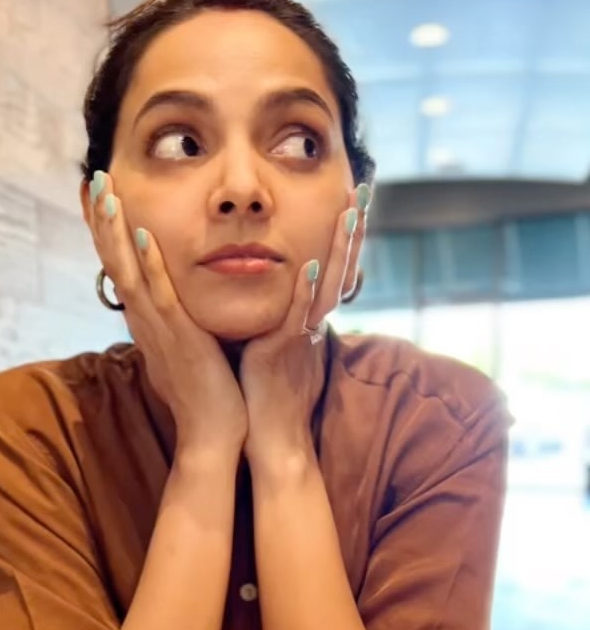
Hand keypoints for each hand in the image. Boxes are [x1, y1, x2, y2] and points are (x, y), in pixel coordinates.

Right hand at [86, 172, 247, 457]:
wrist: (212, 435)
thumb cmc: (206, 396)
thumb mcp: (187, 350)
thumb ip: (178, 326)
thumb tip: (172, 312)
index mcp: (148, 321)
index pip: (122, 267)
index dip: (109, 232)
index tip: (100, 197)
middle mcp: (145, 321)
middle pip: (115, 261)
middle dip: (103, 220)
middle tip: (92, 179)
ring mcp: (158, 328)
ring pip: (129, 271)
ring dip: (116, 230)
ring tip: (105, 191)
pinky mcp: (178, 338)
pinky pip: (161, 295)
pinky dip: (150, 264)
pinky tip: (142, 234)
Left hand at [240, 191, 366, 465]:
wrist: (271, 440)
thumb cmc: (268, 398)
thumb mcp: (278, 349)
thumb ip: (284, 321)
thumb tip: (280, 298)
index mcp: (309, 320)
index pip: (332, 268)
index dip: (345, 236)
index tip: (352, 199)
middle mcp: (312, 323)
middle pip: (339, 267)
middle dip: (351, 229)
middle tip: (362, 189)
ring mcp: (302, 336)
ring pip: (325, 285)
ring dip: (338, 249)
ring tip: (347, 212)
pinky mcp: (284, 351)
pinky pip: (297, 316)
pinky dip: (303, 291)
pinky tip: (306, 264)